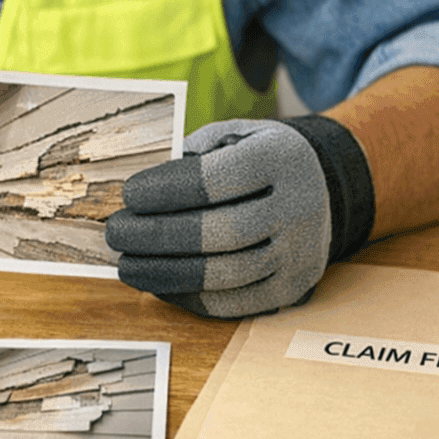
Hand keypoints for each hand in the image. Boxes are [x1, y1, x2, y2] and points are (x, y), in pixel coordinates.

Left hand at [104, 116, 372, 318]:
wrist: (321, 186)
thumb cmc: (259, 158)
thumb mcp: (234, 134)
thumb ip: (192, 153)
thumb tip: (143, 193)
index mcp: (281, 159)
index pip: (216, 180)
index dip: (166, 190)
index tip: (129, 195)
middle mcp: (299, 207)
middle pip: (220, 233)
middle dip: (158, 236)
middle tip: (117, 232)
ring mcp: (299, 253)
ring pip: (225, 275)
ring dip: (166, 273)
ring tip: (127, 264)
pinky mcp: (292, 288)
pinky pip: (234, 304)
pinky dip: (189, 297)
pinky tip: (157, 284)